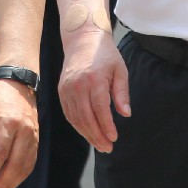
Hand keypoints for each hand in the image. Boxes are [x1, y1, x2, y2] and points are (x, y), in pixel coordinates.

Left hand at [0, 77, 39, 187]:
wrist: (17, 83)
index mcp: (9, 122)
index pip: (2, 152)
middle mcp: (24, 130)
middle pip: (16, 162)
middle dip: (5, 180)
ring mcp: (33, 135)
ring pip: (26, 164)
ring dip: (14, 181)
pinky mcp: (36, 138)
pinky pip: (31, 160)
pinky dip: (22, 173)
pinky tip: (12, 181)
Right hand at [58, 27, 130, 152]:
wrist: (82, 40)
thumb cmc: (105, 55)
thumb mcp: (120, 70)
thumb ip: (122, 93)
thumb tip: (125, 114)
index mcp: (94, 80)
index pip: (100, 109)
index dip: (106, 126)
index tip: (114, 138)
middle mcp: (77, 86)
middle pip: (86, 118)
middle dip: (97, 136)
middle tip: (107, 147)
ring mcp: (67, 89)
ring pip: (76, 118)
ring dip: (87, 134)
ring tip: (99, 144)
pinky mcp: (61, 91)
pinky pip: (69, 113)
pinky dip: (78, 126)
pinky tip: (87, 133)